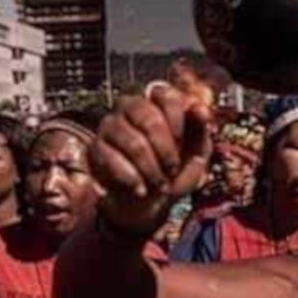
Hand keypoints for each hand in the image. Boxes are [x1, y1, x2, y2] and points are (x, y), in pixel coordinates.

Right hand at [91, 85, 213, 237]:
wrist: (151, 203)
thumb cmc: (174, 172)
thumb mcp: (196, 153)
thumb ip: (201, 129)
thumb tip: (202, 109)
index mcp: (156, 103)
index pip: (164, 94)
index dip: (176, 118)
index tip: (181, 142)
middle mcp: (130, 107)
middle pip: (147, 117)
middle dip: (165, 150)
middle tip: (172, 169)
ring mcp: (110, 126)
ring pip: (132, 142)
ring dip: (151, 168)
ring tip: (159, 184)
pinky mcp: (96, 148)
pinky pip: (112, 159)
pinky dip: (132, 179)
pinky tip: (141, 189)